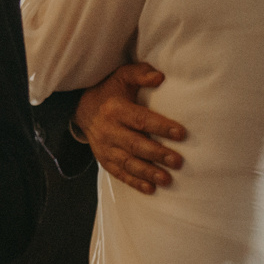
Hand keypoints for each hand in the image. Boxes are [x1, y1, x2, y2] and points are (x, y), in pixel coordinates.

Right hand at [72, 63, 186, 194]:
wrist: (82, 108)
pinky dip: (134, 182)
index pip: (140, 119)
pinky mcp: (104, 160)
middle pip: (135, 144)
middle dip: (157, 154)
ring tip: (167, 179)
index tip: (181, 133)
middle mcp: (109, 130)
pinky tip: (150, 189)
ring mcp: (105, 147)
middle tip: (177, 161)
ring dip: (147, 172)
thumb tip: (160, 77)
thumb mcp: (122, 77)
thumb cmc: (110, 91)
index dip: (161, 126)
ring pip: (128, 162)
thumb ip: (140, 74)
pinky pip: (119, 173)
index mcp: (115, 109)